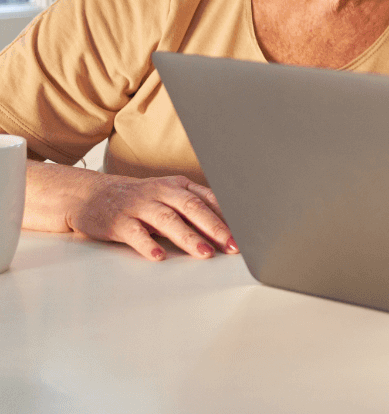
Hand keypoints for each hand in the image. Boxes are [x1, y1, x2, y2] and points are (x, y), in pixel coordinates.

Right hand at [67, 172, 237, 261]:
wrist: (88, 195)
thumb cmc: (137, 200)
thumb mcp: (168, 196)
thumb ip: (194, 208)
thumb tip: (228, 228)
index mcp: (177, 186)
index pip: (208, 199)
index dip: (228, 216)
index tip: (245, 234)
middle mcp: (161, 192)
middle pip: (193, 208)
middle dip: (216, 228)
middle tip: (232, 246)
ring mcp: (139, 206)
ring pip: (168, 220)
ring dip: (188, 237)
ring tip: (205, 253)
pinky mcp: (118, 222)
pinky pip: (135, 234)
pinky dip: (148, 245)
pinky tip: (159, 257)